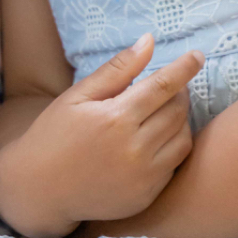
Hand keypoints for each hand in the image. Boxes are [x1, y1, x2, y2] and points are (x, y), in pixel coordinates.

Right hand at [0, 34, 202, 237]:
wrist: (39, 190)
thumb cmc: (55, 135)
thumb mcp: (78, 96)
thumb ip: (117, 69)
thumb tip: (149, 41)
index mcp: (115, 118)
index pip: (164, 85)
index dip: (185, 68)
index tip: (198, 55)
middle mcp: (134, 149)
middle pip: (177, 111)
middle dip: (179, 92)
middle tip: (168, 85)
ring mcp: (143, 177)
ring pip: (183, 138)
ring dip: (180, 119)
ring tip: (162, 110)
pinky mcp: (146, 196)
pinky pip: (174, 164)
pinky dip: (173, 146)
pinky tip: (156, 138)